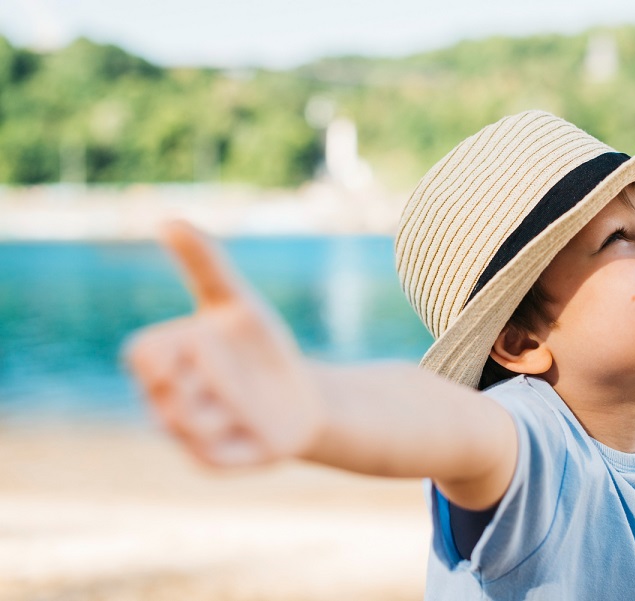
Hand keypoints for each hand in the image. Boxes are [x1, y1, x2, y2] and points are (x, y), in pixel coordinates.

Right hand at [125, 221, 324, 466]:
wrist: (303, 394)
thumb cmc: (261, 347)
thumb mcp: (239, 302)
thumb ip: (205, 264)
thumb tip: (169, 220)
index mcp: (165, 362)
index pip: (141, 353)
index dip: (170, 345)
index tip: (205, 335)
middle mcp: (167, 401)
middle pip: (158, 390)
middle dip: (194, 374)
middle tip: (227, 364)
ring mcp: (191, 436)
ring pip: (183, 426)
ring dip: (216, 404)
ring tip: (246, 395)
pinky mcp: (217, 462)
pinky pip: (210, 460)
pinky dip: (231, 442)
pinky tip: (256, 429)